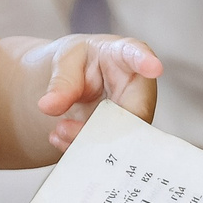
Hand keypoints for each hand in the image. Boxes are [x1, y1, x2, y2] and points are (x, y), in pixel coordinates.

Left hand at [31, 35, 160, 150]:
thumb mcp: (65, 62)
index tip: (153, 66)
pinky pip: (108, 148)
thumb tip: (48, 105)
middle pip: (134, 111)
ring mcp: (132, 114)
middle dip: (102, 126)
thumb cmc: (80, 63)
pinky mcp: (121, 135)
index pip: (136, 54)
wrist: (77, 83)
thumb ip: (60, 82)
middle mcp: (136, 87)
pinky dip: (81, 148)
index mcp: (123, 55)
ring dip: (88, 140)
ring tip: (60, 130)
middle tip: (64, 127)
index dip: (145, 61)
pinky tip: (60, 139)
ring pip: (121, 136)